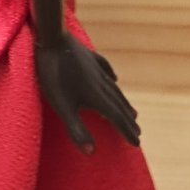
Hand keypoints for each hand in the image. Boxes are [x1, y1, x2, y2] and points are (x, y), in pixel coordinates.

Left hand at [34, 34, 140, 153]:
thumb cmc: (53, 74)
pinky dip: (112, 76)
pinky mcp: (88, 56)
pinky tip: (114, 78)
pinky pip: (105, 68)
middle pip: (117, 103)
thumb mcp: (61, 105)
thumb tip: (91, 152)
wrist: (51, 36)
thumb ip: (76, 128)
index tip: (137, 143)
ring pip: (113, 88)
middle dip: (127, 119)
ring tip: (132, 111)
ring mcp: (94, 67)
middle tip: (138, 131)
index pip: (115, 117)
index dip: (126, 131)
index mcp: (95, 95)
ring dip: (123, 101)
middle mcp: (100, 82)